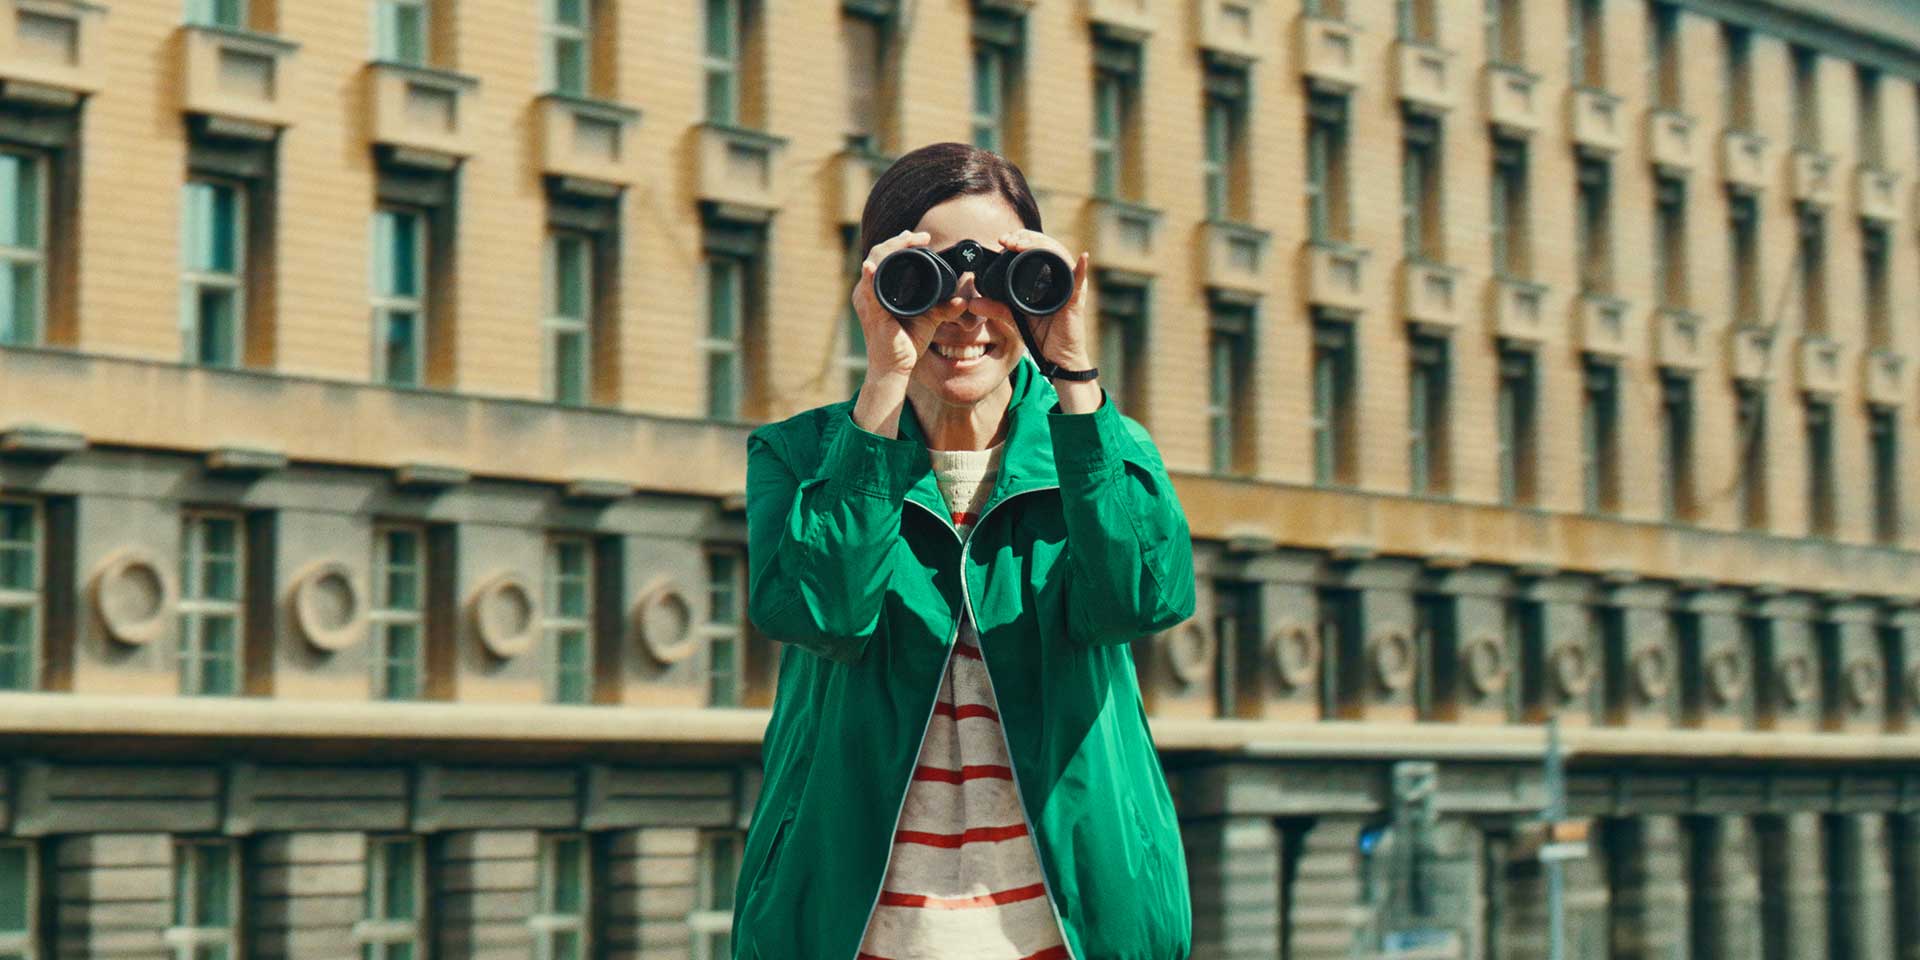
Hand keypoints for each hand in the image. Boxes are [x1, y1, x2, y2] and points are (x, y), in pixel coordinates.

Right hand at [851, 230, 969, 380]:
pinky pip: (867, 292)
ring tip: (907, 239)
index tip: (921, 237)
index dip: (901, 243)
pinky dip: (868, 278)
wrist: (895, 368)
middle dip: (898, 241)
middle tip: (920, 236)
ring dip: (888, 250)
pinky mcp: (870, 314)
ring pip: (873, 265)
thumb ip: (944, 306)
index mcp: (878, 289)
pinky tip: (870, 267)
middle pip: (878, 255)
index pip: (885, 257)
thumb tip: (963, 299)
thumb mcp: (929, 318)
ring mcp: (867, 302)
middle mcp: (868, 292)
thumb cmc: (906, 343)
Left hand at [997, 229, 1093, 372]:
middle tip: (1008, 240)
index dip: (1021, 239)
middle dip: (1028, 238)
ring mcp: (1069, 287)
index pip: (1037, 249)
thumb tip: (973, 303)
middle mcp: (1060, 278)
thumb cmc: (1042, 335)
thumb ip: (996, 308)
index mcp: (1047, 277)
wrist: (1057, 357)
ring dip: (1043, 247)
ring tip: (1022, 244)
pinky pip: (1080, 282)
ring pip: (1060, 257)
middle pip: (1048, 247)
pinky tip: (1083, 258)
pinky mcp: (1076, 300)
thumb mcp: (1014, 318)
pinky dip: (1082, 269)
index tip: (1003, 240)